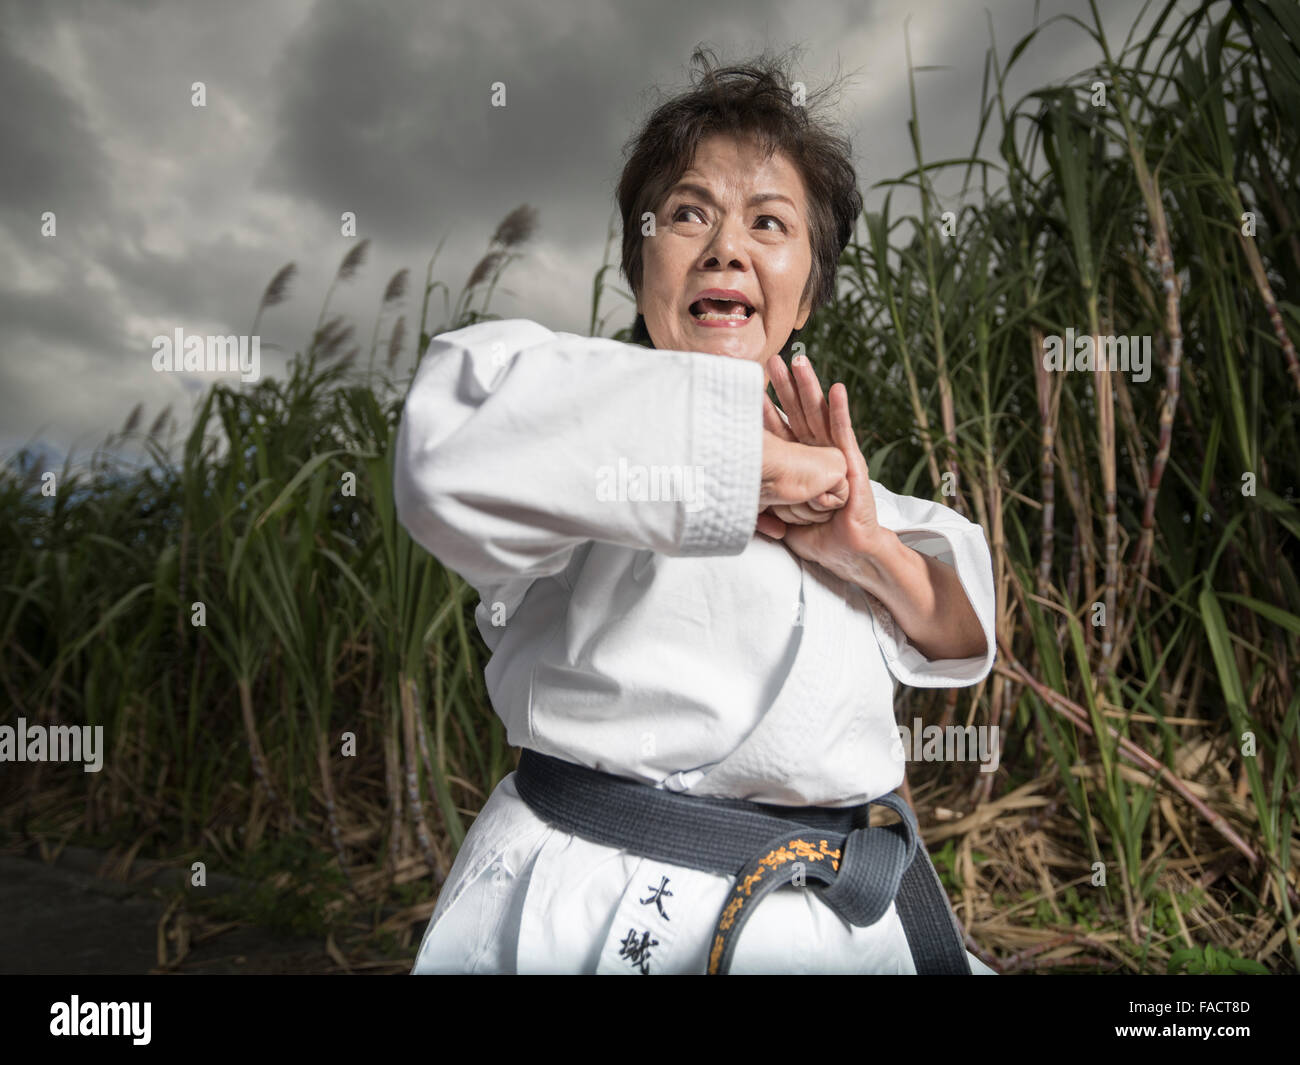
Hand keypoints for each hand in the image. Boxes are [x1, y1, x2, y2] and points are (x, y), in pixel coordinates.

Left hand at [760, 353, 884, 579]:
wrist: (847, 552)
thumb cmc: (817, 536)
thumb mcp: (778, 512)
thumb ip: (760, 498)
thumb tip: (729, 491)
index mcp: (798, 463)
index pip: (778, 427)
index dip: (764, 405)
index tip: (747, 383)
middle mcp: (816, 454)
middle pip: (798, 412)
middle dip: (785, 386)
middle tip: (772, 360)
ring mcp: (835, 455)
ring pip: (819, 415)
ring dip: (810, 387)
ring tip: (800, 361)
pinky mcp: (852, 463)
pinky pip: (844, 433)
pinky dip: (840, 410)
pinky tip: (836, 389)